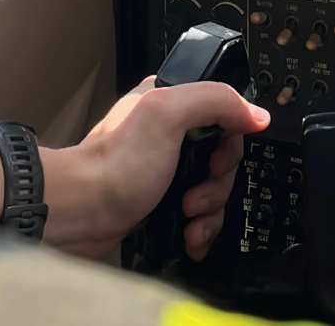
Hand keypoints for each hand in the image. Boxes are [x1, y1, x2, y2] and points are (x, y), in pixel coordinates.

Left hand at [41, 77, 269, 258]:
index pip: (227, 114)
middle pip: (225, 157)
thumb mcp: (166, 116)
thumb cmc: (112, 166)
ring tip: (189, 215)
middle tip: (196, 192)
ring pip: (215, 188)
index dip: (231, 142)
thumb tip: (255, 114)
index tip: (217, 159)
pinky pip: (200, 212)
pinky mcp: (162, 198)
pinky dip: (200, 227)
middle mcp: (171, 133)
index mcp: (172, 101)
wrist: (79, 214)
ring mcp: (168, 168)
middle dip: (218, 183)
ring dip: (210, 209)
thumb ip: (215, 101)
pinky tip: (190, 234)